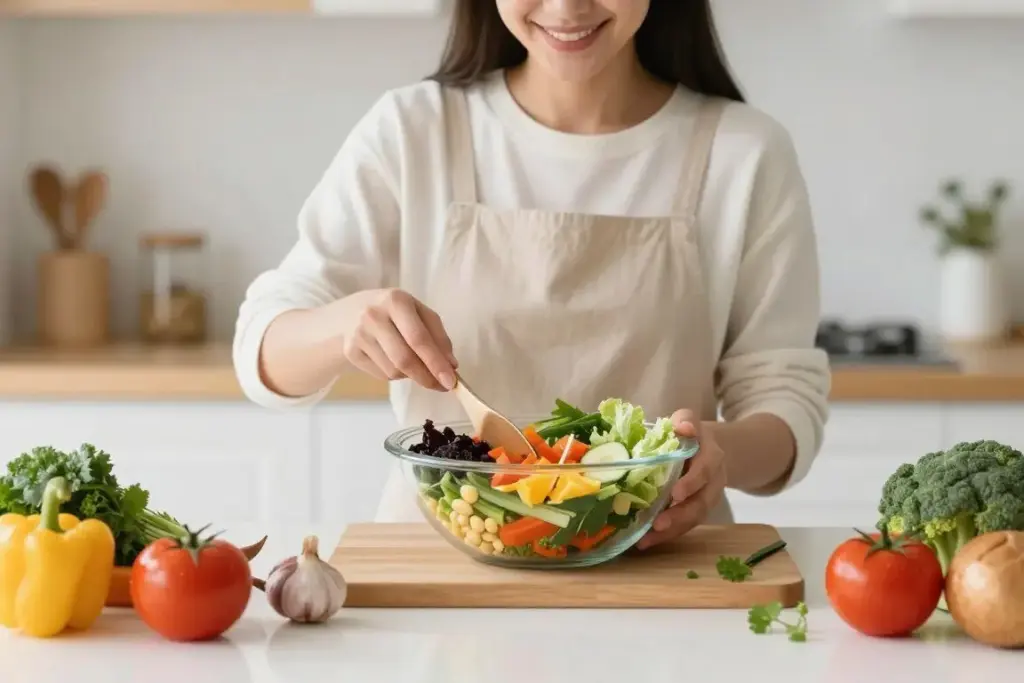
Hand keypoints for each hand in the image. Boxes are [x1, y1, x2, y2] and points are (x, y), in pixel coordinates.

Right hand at [341, 288, 457, 390]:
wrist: (350, 312)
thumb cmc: (394, 312)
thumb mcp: (419, 313)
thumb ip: (438, 336)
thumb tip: (451, 365)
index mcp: (396, 301)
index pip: (419, 338)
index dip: (436, 363)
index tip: (450, 381)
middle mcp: (374, 316)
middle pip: (404, 359)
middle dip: (426, 377)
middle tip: (441, 386)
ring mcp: (359, 335)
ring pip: (394, 371)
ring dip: (411, 375)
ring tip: (414, 364)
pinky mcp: (350, 352)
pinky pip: (382, 375)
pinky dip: (395, 375)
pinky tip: (394, 361)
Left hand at [636, 409, 725, 549]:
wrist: (709, 450)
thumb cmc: (691, 434)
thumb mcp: (689, 421)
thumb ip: (685, 420)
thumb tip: (683, 427)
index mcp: (712, 457)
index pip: (705, 470)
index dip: (692, 482)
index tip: (676, 493)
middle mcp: (713, 482)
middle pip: (701, 502)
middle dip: (680, 515)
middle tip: (658, 524)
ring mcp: (706, 499)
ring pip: (693, 519)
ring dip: (671, 531)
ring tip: (646, 540)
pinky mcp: (696, 512)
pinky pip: (684, 526)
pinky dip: (666, 535)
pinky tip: (646, 542)